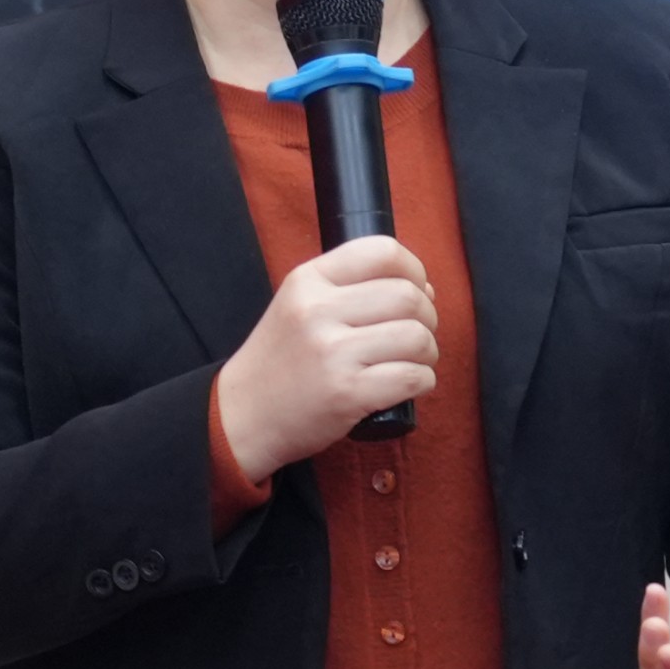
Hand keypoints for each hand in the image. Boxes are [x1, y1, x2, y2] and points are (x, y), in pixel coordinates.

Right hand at [212, 236, 436, 479]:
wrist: (241, 417)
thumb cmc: (281, 361)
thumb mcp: (299, 304)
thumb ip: (349, 287)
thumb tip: (423, 287)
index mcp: (308, 280)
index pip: (383, 251)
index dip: (415, 270)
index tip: (417, 290)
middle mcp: (318, 311)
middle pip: (408, 297)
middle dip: (428, 317)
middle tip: (417, 334)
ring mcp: (331, 353)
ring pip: (416, 337)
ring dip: (428, 351)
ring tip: (414, 360)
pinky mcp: (346, 393)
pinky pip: (412, 377)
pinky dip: (423, 381)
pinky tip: (411, 384)